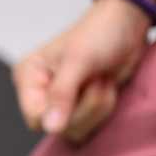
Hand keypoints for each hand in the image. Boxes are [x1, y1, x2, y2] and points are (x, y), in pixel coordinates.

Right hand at [12, 0, 150, 142]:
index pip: (35, 118)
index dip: (59, 113)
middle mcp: (41, 92)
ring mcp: (62, 102)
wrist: (127, 26)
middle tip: (94, 79)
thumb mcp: (78, 60)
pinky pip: (90, 126)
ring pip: (76, 129)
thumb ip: (61, 94)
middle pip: (58, 128)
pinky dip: (104, 109)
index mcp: (28, 77)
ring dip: (98, 106)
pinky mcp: (81, 107)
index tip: (77, 90)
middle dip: (85, 106)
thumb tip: (50, 128)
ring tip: (101, 80)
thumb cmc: (99, 33)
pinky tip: (105, 87)